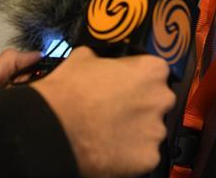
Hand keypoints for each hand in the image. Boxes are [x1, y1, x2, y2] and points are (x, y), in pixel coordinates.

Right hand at [32, 47, 174, 177]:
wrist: (54, 128)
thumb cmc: (69, 92)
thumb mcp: (84, 58)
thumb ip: (104, 60)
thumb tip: (100, 62)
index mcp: (152, 70)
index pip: (155, 72)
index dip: (137, 79)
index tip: (125, 85)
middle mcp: (161, 99)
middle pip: (157, 102)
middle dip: (140, 106)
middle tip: (116, 110)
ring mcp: (156, 131)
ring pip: (151, 130)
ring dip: (136, 131)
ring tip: (110, 131)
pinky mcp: (148, 159)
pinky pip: (144, 155)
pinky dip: (130, 154)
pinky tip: (110, 148)